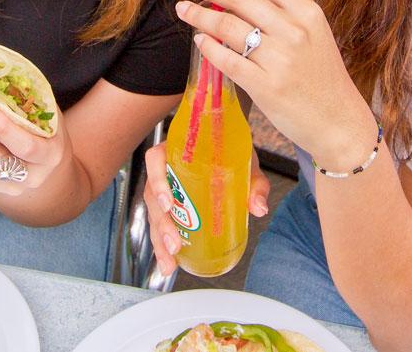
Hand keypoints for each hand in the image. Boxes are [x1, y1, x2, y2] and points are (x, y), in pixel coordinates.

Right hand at [144, 141, 269, 275]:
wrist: (230, 147)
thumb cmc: (232, 151)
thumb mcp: (244, 162)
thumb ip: (254, 183)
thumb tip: (259, 207)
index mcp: (178, 150)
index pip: (156, 159)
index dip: (157, 180)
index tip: (168, 203)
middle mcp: (167, 168)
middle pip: (152, 194)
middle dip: (161, 223)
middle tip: (174, 244)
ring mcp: (167, 187)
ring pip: (154, 213)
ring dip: (159, 239)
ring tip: (169, 262)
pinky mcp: (172, 205)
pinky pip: (161, 223)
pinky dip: (163, 245)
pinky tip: (169, 263)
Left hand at [175, 0, 375, 171]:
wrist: (339, 121)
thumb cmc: (322, 74)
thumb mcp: (313, 33)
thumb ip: (281, 11)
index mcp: (307, 12)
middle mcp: (294, 31)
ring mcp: (280, 59)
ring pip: (227, 26)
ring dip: (199, 15)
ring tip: (186, 10)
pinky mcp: (265, 86)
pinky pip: (226, 59)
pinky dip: (207, 46)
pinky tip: (199, 39)